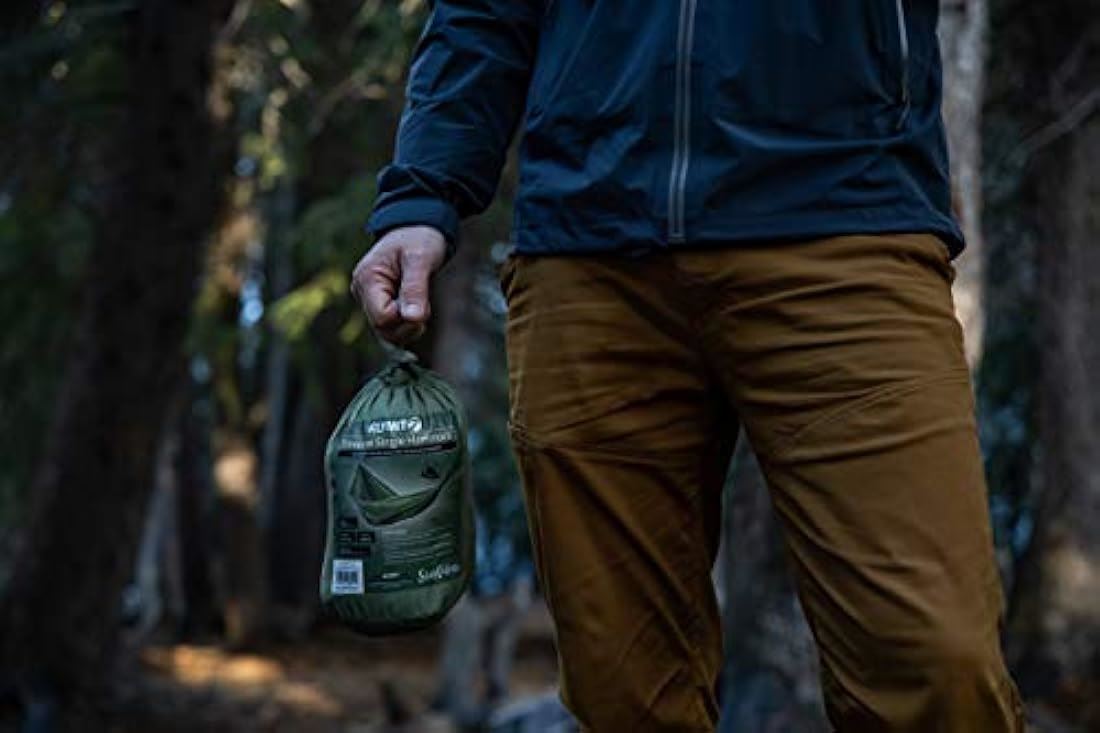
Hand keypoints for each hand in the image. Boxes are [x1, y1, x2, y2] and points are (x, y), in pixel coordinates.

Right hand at [351, 226, 446, 344]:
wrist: (418, 226)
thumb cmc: (419, 238)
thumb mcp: (421, 259)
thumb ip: (416, 289)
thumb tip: (413, 319)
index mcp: (367, 279)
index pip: (382, 318)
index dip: (404, 318)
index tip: (422, 305)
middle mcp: (362, 291)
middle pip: (383, 328)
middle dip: (407, 325)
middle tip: (425, 306)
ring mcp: (369, 299)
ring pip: (387, 331)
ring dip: (408, 326)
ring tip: (421, 305)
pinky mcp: (379, 303)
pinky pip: (391, 326)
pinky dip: (407, 324)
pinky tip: (416, 309)